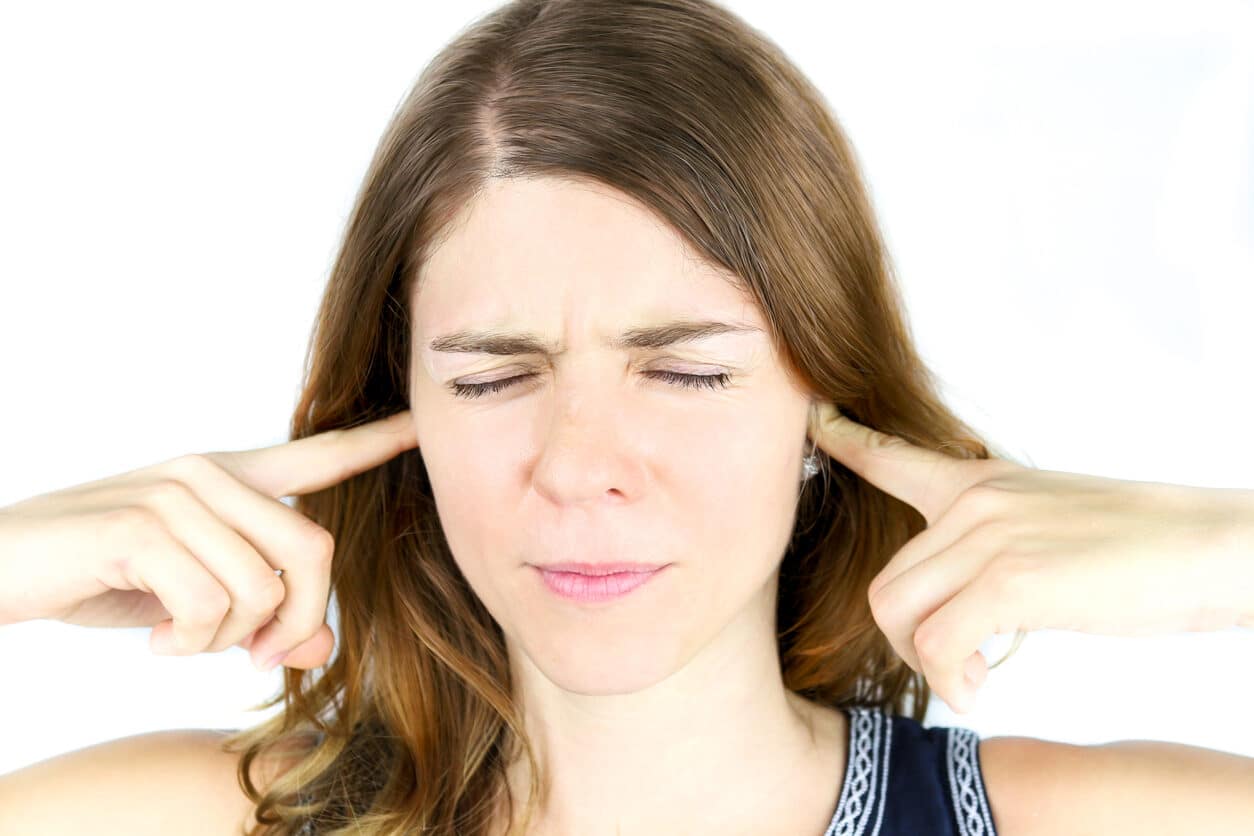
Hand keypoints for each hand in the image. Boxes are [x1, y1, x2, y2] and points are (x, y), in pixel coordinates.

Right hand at [0, 410, 417, 671]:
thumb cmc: (100, 579)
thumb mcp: (194, 602)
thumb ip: (262, 616)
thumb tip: (324, 649)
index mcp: (227, 479)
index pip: (316, 455)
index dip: (374, 442)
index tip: (420, 424)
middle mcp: (210, 475)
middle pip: (314, 551)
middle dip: (295, 621)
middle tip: (250, 654)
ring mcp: (177, 495)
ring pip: (263, 589)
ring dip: (225, 640)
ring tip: (179, 636)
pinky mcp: (142, 529)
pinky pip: (212, 607)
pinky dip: (190, 643)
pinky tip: (156, 638)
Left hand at [808, 401, 1253, 713]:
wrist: (1210, 544)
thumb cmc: (1142, 545)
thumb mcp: (1052, 517)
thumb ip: (997, 537)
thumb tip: (970, 587)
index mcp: (981, 483)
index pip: (893, 457)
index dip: (845, 442)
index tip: (817, 423)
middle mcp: (971, 503)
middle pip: (884, 583)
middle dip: (906, 640)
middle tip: (954, 666)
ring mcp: (987, 537)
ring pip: (897, 613)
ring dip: (927, 664)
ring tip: (974, 678)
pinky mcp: (1010, 580)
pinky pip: (938, 645)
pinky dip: (954, 681)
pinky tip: (985, 687)